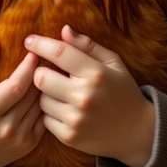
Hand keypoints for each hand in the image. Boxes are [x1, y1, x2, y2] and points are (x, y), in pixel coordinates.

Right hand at [0, 39, 45, 166]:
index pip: (16, 85)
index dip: (28, 67)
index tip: (34, 51)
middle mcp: (5, 129)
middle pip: (32, 94)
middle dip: (41, 73)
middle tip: (46, 55)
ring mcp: (19, 139)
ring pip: (41, 105)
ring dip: (46, 87)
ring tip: (49, 70)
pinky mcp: (29, 145)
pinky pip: (44, 118)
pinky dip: (46, 103)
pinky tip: (45, 90)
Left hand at [26, 25, 155, 166]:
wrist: (137, 132)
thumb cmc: (122, 91)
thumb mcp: (113, 63)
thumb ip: (87, 46)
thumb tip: (64, 30)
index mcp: (96, 73)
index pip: (59, 53)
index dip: (40, 44)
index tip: (29, 40)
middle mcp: (84, 96)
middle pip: (41, 77)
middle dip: (43, 72)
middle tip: (52, 74)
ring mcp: (76, 118)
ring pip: (41, 100)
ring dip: (47, 95)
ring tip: (63, 94)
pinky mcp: (69, 136)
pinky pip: (45, 119)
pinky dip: (51, 114)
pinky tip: (66, 111)